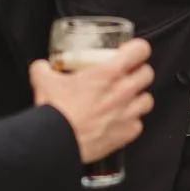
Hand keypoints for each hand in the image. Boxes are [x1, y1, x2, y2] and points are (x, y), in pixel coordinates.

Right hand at [31, 39, 154, 163]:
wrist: (56, 142)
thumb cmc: (56, 113)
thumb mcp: (44, 81)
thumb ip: (44, 69)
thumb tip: (41, 67)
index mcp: (108, 73)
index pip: (140, 50)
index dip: (138, 48)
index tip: (131, 51)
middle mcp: (123, 91)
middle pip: (147, 74)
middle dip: (139, 72)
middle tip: (128, 75)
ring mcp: (128, 113)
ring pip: (148, 100)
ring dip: (139, 98)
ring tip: (127, 99)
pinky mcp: (126, 134)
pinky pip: (138, 125)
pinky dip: (131, 123)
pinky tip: (120, 122)